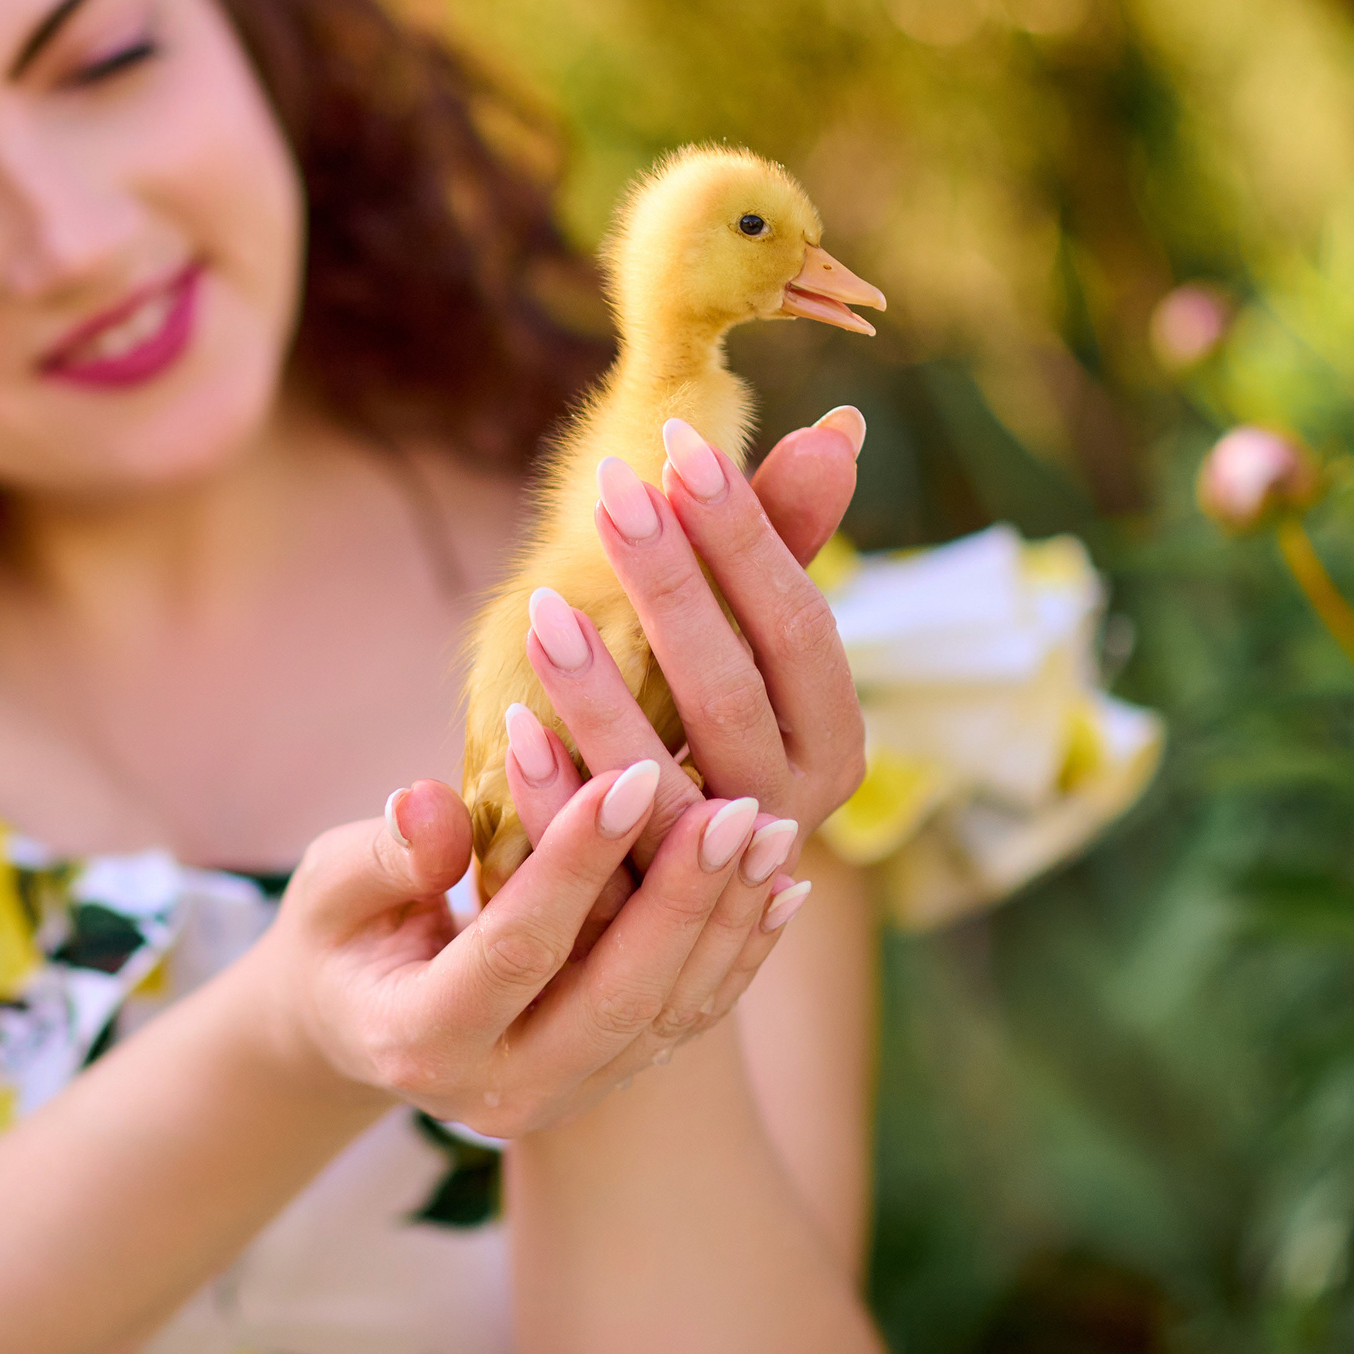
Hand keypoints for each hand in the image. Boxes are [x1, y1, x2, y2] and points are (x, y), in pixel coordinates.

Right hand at [255, 768, 797, 1137]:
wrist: (356, 1018)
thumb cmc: (340, 932)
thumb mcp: (330, 887)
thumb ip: (384, 854)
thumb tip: (430, 805)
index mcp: (419, 1043)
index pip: (515, 951)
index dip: (573, 864)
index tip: (628, 775)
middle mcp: (499, 1091)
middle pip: (613, 996)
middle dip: (679, 899)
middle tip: (733, 810)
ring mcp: (562, 1095)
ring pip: (665, 1013)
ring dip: (726, 920)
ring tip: (770, 829)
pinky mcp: (606, 1078)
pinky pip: (687, 1020)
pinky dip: (738, 951)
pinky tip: (781, 885)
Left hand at [501, 414, 867, 964]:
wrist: (647, 915)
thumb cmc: (695, 734)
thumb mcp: (739, 646)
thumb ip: (780, 547)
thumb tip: (839, 425)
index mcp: (833, 743)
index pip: (798, 625)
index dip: (747, 534)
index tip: (683, 445)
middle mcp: (789, 816)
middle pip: (731, 695)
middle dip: (672, 588)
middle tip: (612, 491)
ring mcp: (715, 883)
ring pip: (665, 783)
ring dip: (603, 695)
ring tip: (543, 608)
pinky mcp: (638, 928)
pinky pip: (599, 859)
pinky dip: (557, 794)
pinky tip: (514, 726)